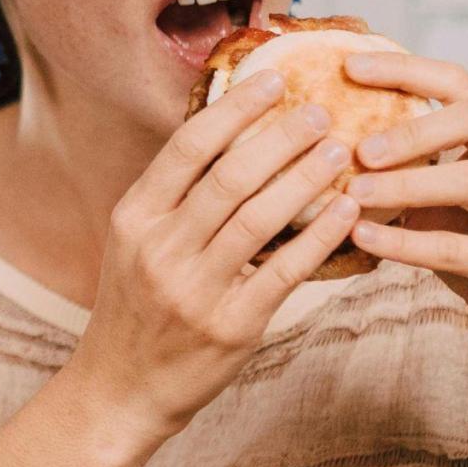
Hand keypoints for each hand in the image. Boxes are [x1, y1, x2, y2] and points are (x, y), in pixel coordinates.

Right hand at [65, 68, 361, 442]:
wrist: (121, 388)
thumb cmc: (138, 304)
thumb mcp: (136, 240)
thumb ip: (175, 193)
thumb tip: (231, 128)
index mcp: (136, 216)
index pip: (189, 146)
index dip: (235, 108)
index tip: (275, 79)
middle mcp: (160, 248)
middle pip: (230, 176)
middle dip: (280, 137)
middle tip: (320, 111)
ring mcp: (194, 290)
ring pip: (259, 219)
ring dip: (305, 179)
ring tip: (338, 151)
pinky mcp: (230, 326)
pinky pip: (283, 272)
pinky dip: (318, 237)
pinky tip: (346, 212)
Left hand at [338, 51, 467, 376]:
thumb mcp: (441, 195)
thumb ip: (409, 161)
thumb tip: (327, 127)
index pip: (460, 84)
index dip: (406, 70)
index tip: (348, 67)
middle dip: (416, 128)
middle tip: (361, 148)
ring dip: (407, 184)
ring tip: (355, 193)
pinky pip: (459, 249)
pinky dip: (406, 242)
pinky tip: (363, 239)